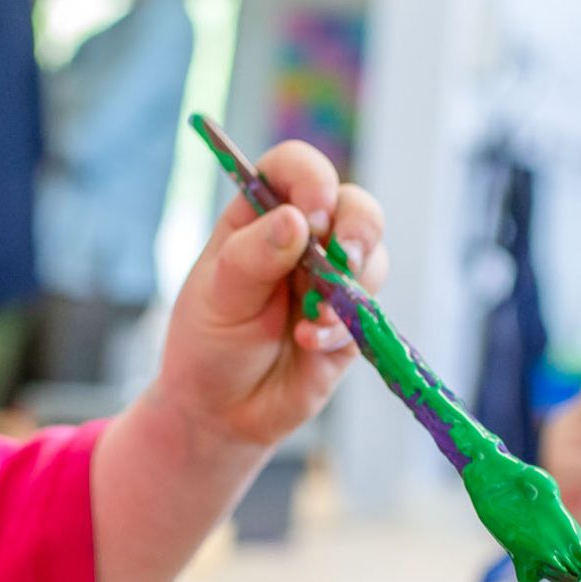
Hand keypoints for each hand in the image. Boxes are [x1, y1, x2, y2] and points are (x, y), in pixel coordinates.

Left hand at [88, 140, 387, 581]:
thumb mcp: (217, 298)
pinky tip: (308, 345)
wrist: (222, 413)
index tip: (311, 211)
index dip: (311, 177)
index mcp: (259, 216)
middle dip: (357, 225)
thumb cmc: (207, 343)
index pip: (294, 168)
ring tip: (310, 322)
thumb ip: (253, 257)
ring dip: (350, 284)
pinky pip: (369, 307)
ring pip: (373, 253)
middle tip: (342, 256)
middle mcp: (303, 238)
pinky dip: (344, 326)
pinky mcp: (351, 319)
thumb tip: (295, 220)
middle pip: (352, 203)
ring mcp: (332, 278)